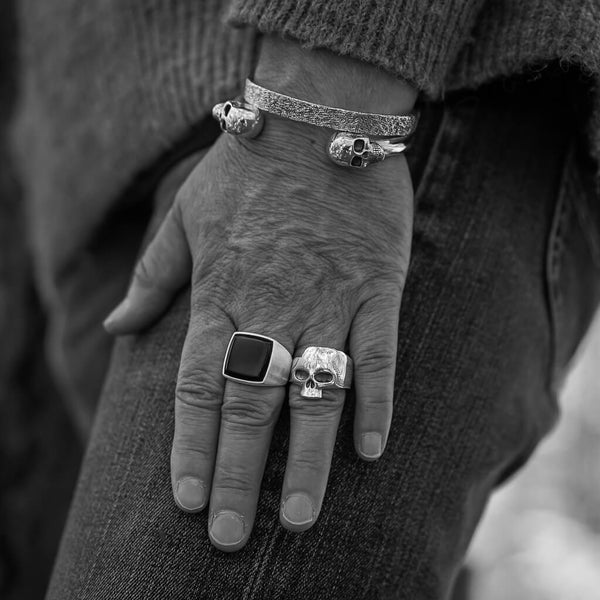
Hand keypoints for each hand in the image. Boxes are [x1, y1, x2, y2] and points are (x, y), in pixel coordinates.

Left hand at [104, 37, 416, 551]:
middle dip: (236, 474)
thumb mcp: (185, 213)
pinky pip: (378, 352)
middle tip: (228, 536)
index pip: (196, 385)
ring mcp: (327, 298)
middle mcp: (270, 306)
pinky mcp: (376, 286)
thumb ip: (152, 274)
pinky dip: (375, 401)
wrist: (317, 119)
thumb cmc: (248, 167)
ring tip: (298, 519)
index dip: (187, 445)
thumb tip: (116, 326)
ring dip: (305, 460)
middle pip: (248, 404)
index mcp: (221, 293)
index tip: (182, 499)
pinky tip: (372, 450)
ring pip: (313, 392)